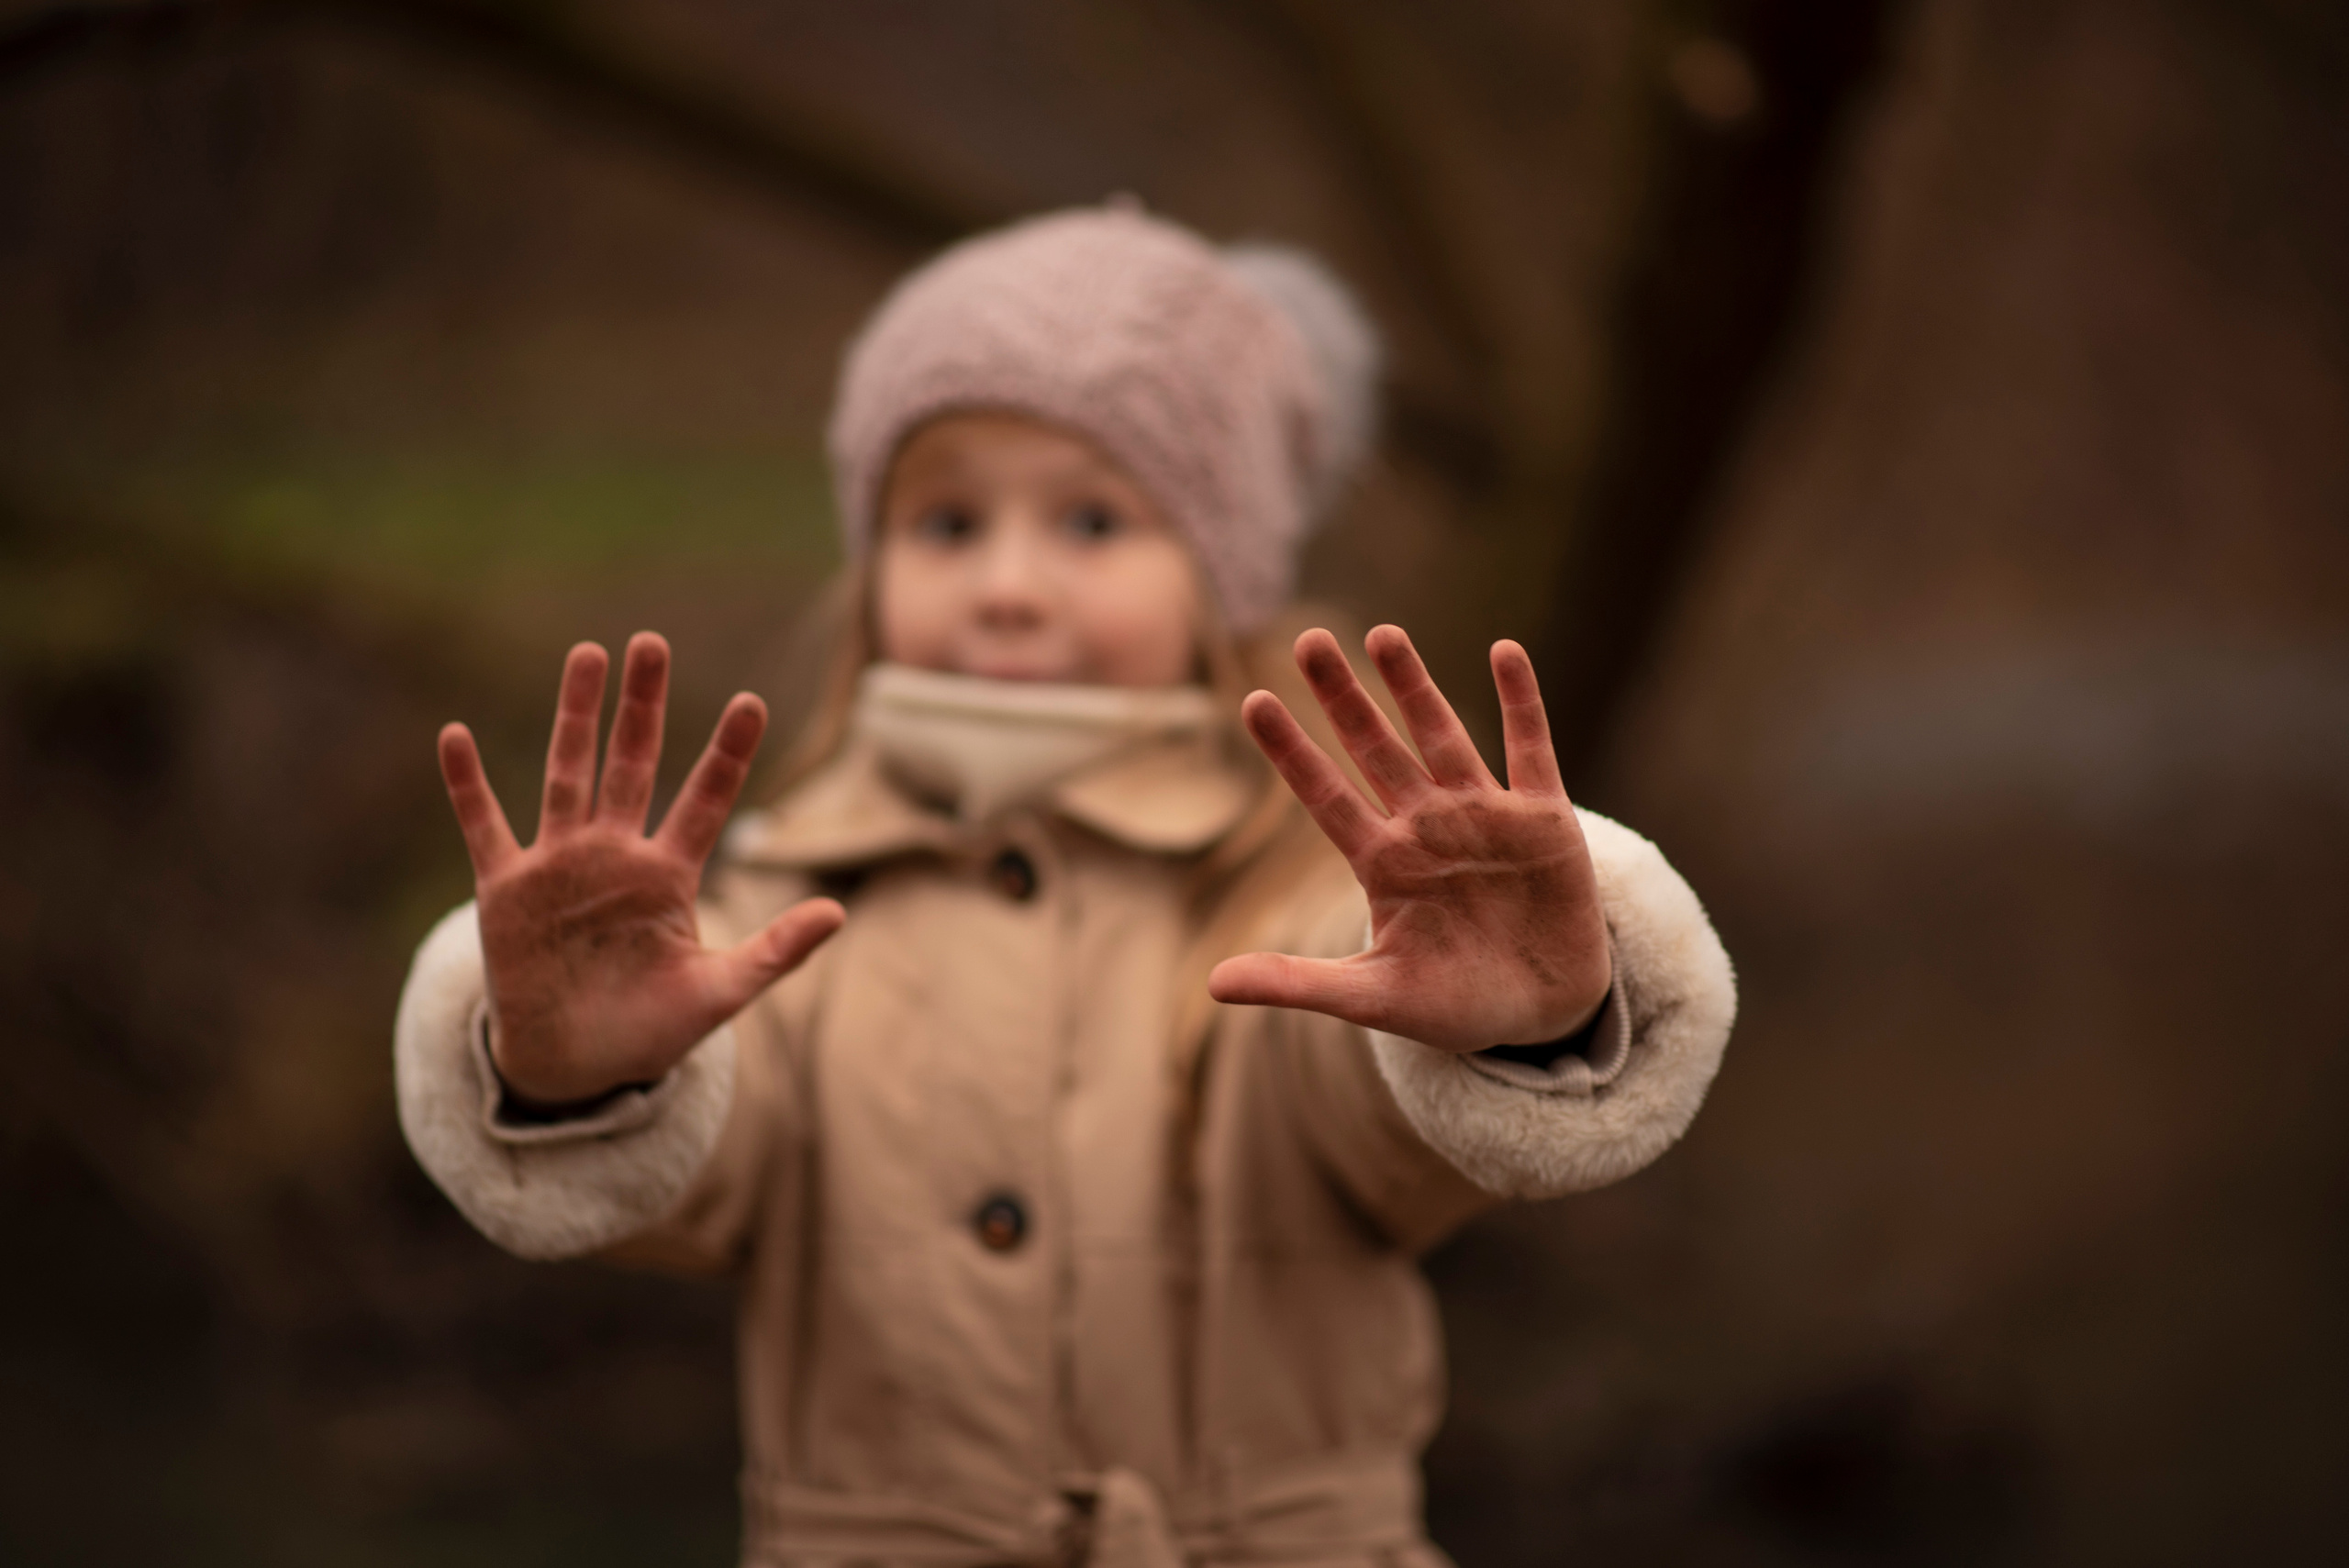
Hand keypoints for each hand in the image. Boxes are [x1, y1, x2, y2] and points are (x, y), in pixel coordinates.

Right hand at [437, 633, 843, 1104]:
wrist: (575, 1068)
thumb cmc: (650, 1029)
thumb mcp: (719, 995)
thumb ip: (775, 952)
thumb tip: (839, 915)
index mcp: (670, 875)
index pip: (705, 799)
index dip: (727, 754)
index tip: (751, 702)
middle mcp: (615, 855)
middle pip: (633, 764)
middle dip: (643, 706)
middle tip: (651, 641)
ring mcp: (559, 865)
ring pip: (567, 774)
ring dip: (575, 716)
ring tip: (587, 653)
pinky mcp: (507, 888)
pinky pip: (485, 825)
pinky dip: (468, 784)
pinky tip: (454, 734)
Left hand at [1208, 626, 1609, 1052]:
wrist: (1542, 1016)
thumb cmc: (1453, 1006)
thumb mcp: (1372, 998)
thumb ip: (1298, 984)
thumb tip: (1214, 986)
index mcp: (1381, 863)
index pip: (1324, 796)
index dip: (1291, 752)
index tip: (1253, 702)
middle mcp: (1426, 827)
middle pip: (1375, 749)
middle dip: (1343, 698)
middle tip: (1308, 640)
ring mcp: (1484, 817)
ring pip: (1442, 736)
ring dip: (1415, 686)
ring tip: (1383, 634)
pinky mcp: (1544, 820)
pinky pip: (1531, 749)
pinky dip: (1521, 702)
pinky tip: (1503, 650)